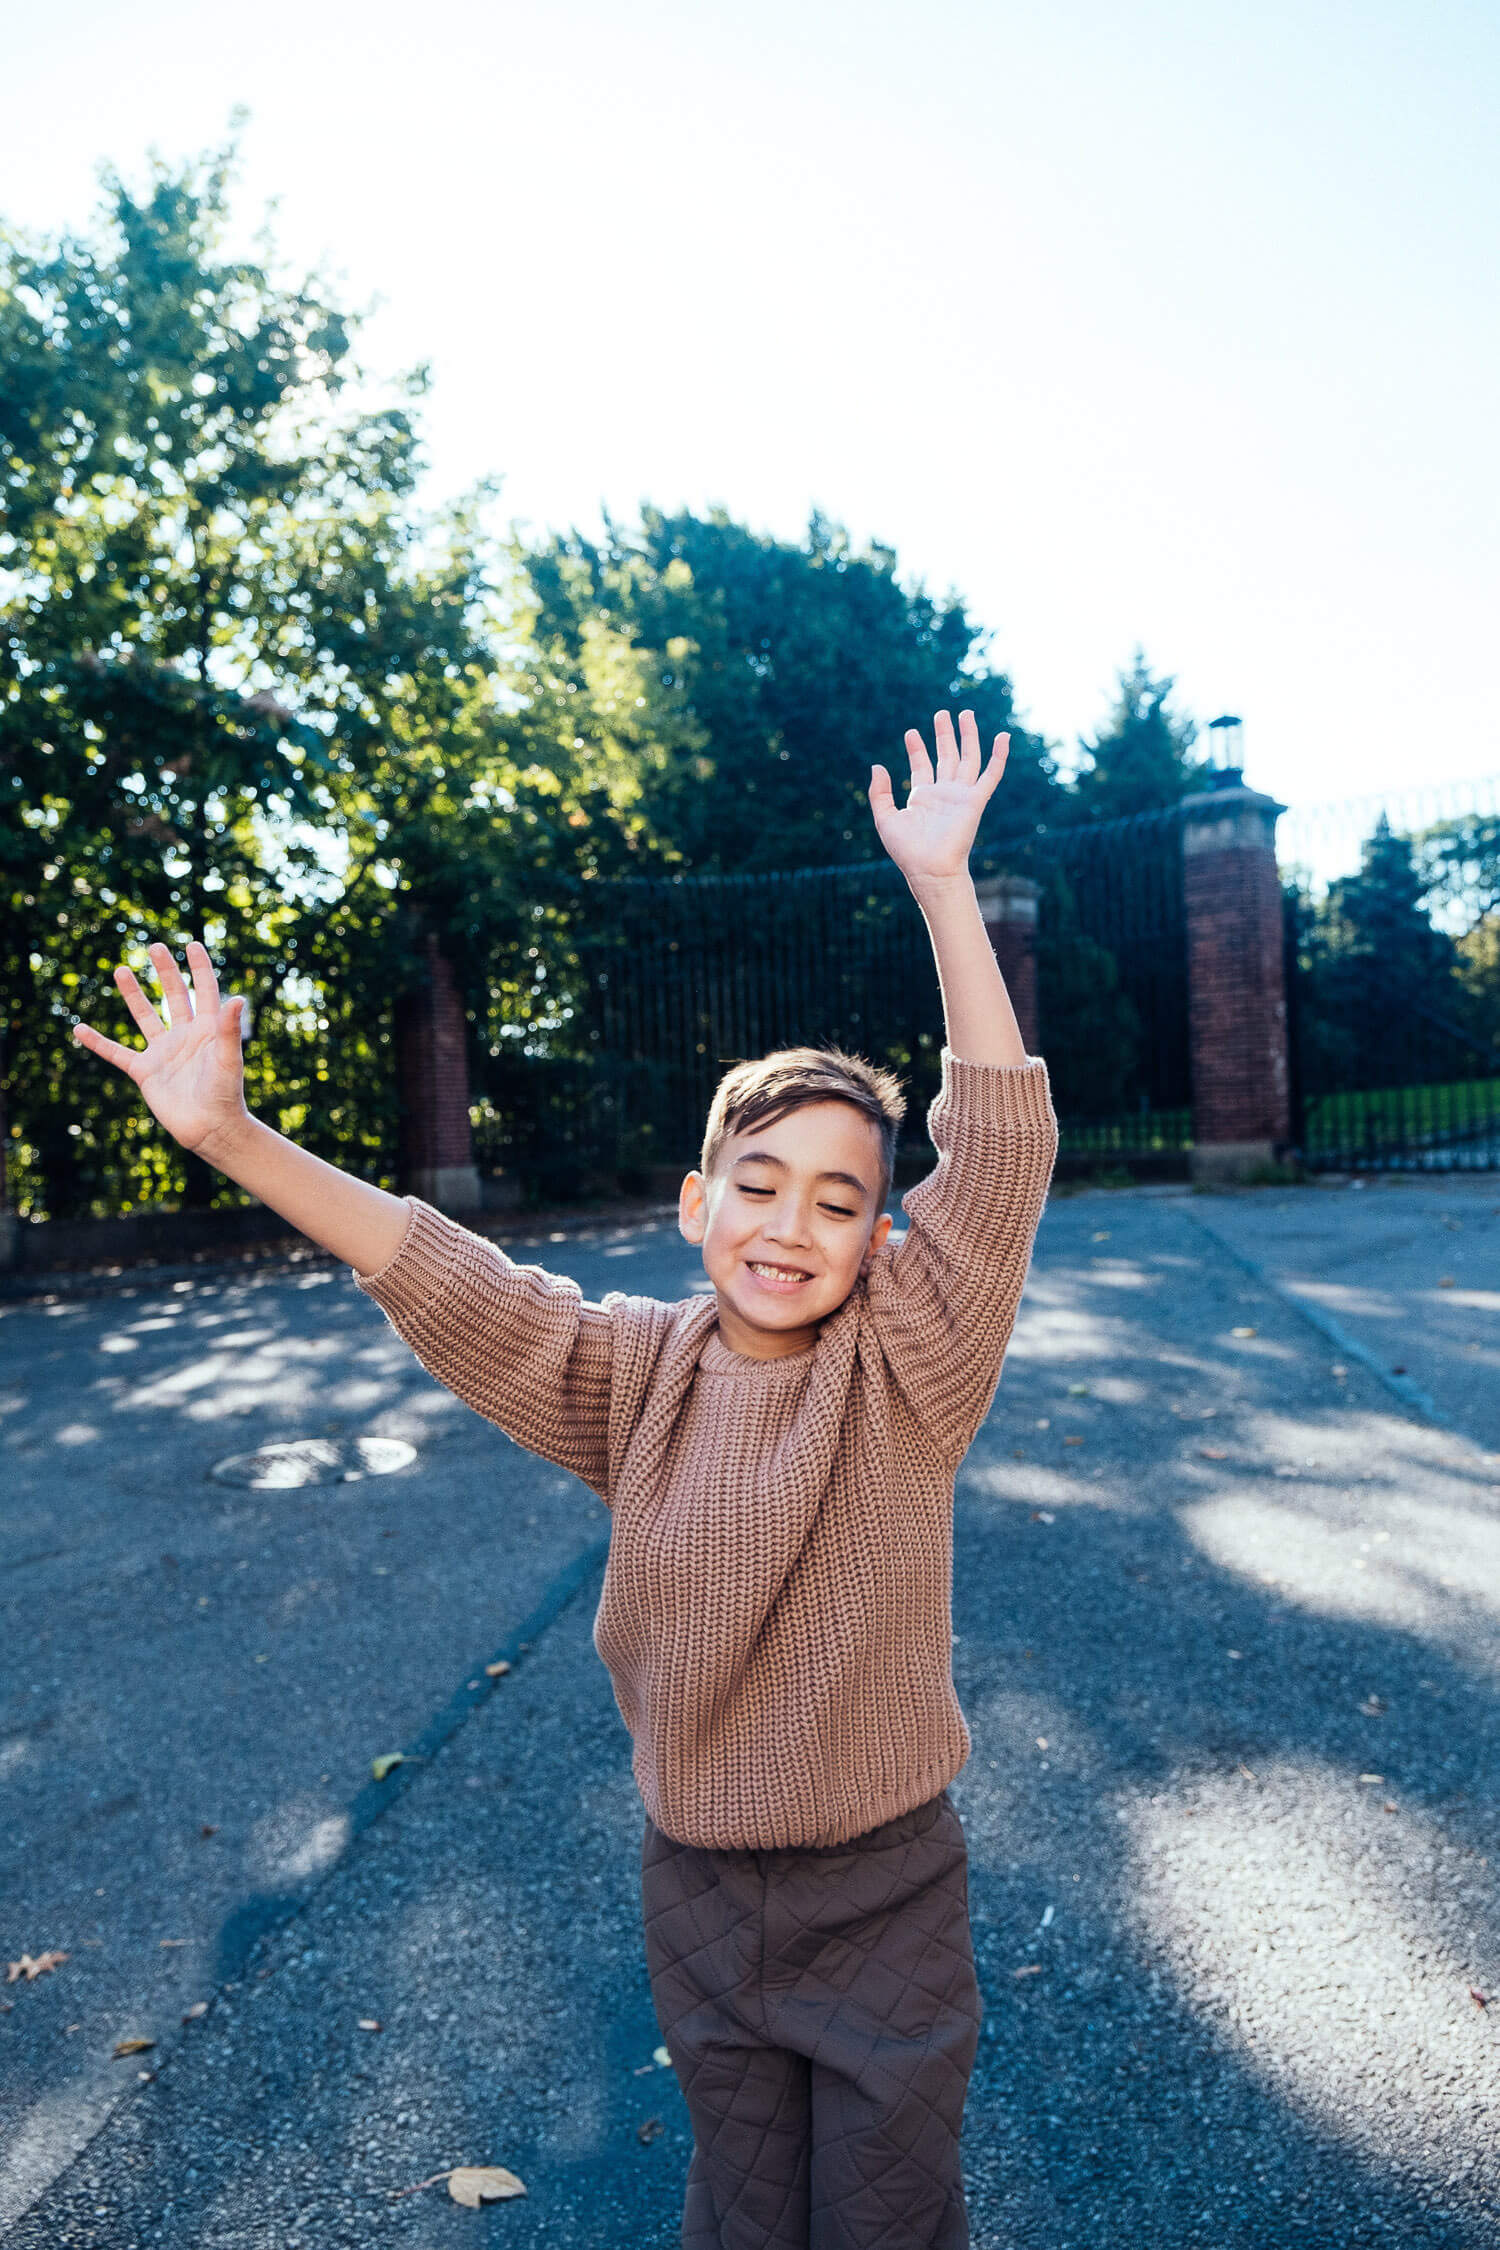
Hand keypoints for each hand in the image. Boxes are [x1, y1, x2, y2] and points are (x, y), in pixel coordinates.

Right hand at [71, 940, 251, 1159]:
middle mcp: (185, 1036)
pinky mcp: (145, 1071)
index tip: (193, 944)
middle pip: (174, 997)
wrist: (210, 1128)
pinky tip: (79, 1028)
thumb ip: (229, 1029)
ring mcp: (164, 1053)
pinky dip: (98, 1042)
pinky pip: (116, 1053)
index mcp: (208, 1030)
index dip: (200, 968)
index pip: (204, 991)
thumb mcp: (227, 1058)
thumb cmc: (225, 1094)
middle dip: (165, 972)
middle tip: (154, 947)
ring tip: (120, 969)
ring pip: (145, 1017)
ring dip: (134, 995)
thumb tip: (237, 998)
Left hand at [868, 709, 1007, 889]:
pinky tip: (1003, 738)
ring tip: (965, 713)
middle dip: (945, 734)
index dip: (917, 748)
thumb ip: (880, 793)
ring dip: (968, 736)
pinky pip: (990, 775)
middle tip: (942, 713)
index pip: (922, 765)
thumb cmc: (907, 850)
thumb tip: (877, 766)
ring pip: (968, 759)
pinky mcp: (976, 801)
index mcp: (923, 797)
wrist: (929, 869)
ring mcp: (961, 795)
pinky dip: (998, 756)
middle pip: (947, 756)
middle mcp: (944, 793)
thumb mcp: (885, 818)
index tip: (911, 733)